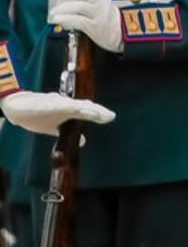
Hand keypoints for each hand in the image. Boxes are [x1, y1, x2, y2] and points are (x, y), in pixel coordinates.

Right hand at [0, 91, 114, 135]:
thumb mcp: (54, 128)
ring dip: (90, 109)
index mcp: (69, 111)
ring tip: (102, 113)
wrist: (17, 107)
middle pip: (86, 107)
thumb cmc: (36, 114)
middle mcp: (67, 105)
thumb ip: (68, 132)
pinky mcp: (51, 104)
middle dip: (99, 112)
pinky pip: (64, 106)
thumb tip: (83, 142)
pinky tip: (82, 108)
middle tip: (111, 116)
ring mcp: (60, 103)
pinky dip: (74, 107)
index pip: (87, 112)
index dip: (99, 115)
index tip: (110, 118)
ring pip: (78, 105)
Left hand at [49, 0, 122, 52]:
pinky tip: (58, 20)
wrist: (121, 34)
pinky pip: (78, 20)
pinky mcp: (95, 27)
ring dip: (61, 10)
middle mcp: (100, 2)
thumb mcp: (101, 1)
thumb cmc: (107, 18)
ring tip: (54, 15)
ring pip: (77, 6)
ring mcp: (98, 14)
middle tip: (57, 7)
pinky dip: (65, 19)